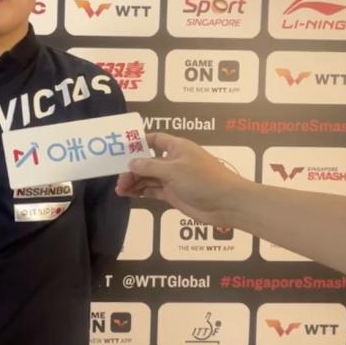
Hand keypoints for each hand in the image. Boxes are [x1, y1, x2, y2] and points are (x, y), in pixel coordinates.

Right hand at [115, 132, 250, 226]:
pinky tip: (128, 194)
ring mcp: (173, 178)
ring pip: (148, 177)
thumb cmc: (202, 180)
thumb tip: (131, 162)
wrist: (227, 204)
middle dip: (132, 168)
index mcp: (176, 147)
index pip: (153, 140)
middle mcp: (173, 161)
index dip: (138, 143)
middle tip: (118, 178)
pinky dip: (141, 191)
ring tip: (119, 189)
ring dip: (134, 181)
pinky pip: (153, 190)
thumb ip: (149, 166)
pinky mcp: (173, 194)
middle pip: (147, 161)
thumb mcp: (173, 170)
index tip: (120, 150)